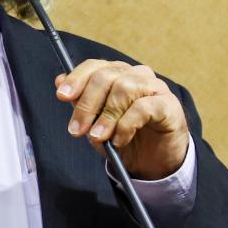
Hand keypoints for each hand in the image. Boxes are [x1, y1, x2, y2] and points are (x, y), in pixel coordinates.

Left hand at [55, 60, 188, 179]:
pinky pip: (143, 107)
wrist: (153, 162)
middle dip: (87, 104)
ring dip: (107, 116)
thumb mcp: (95, 122)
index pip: (94, 66)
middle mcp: (135, 74)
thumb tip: (59, 81)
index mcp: (116, 74)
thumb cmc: (123, 137)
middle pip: (106, 77)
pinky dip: (126, 124)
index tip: (62, 97)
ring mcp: (154, 87)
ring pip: (124, 88)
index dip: (76, 79)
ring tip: (99, 137)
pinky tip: (120, 140)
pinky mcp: (168, 104)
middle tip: (77, 130)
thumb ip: (80, 102)